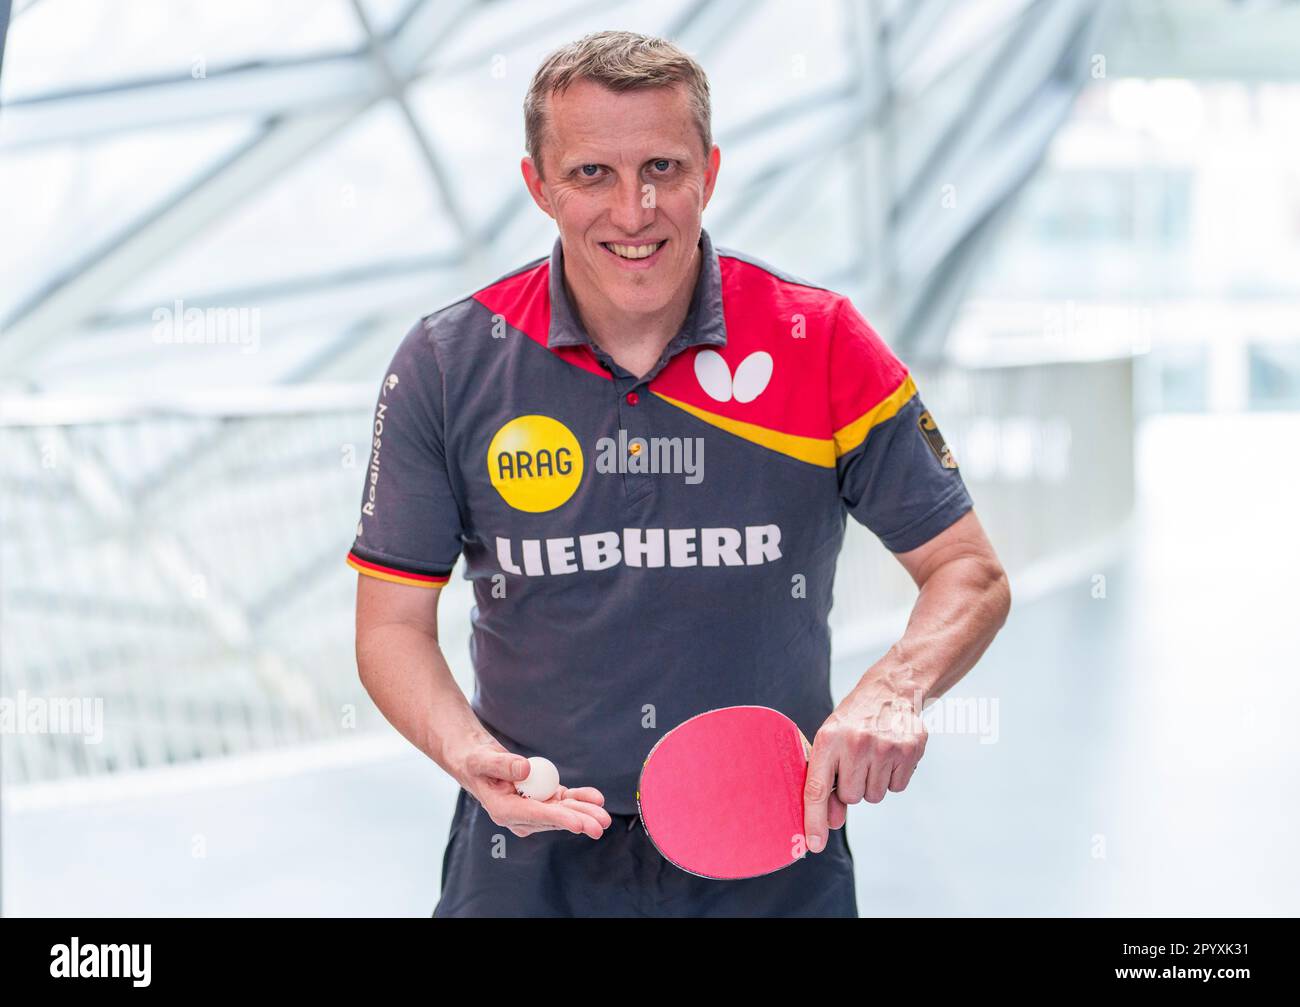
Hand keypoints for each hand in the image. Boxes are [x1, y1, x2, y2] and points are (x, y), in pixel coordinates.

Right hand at [454, 740, 611, 838]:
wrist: (478, 762)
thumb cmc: (477, 762)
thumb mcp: (483, 760)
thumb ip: (502, 765)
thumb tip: (525, 770)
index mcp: (504, 810)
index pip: (536, 816)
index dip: (559, 819)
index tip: (579, 824)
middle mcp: (520, 816)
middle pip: (554, 818)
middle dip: (579, 821)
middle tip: (601, 825)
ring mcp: (533, 808)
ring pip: (563, 811)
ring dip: (584, 812)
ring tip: (605, 817)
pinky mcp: (542, 799)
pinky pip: (564, 800)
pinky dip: (580, 798)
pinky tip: (596, 799)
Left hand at [803, 677, 927, 853]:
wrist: (890, 690)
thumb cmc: (853, 721)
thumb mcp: (831, 742)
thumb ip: (827, 781)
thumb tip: (830, 824)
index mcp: (829, 739)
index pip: (818, 789)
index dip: (814, 820)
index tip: (814, 845)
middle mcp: (856, 743)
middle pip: (852, 798)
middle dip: (853, 787)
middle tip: (856, 762)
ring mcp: (885, 746)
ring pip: (875, 796)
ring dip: (874, 782)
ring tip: (873, 755)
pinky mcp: (910, 749)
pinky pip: (897, 788)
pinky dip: (893, 777)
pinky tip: (891, 755)